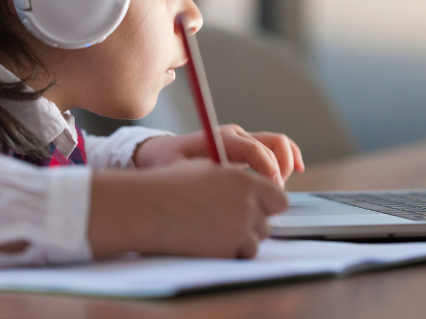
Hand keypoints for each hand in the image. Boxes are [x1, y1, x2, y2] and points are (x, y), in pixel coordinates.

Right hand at [88, 161, 288, 258]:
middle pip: (267, 223)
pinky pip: (239, 255)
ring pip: (255, 241)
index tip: (256, 210)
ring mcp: (239, 229)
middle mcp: (247, 204)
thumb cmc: (169, 186)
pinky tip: (207, 242)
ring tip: (212, 232)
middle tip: (226, 223)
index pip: (279, 199)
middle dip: (251, 225)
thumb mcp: (207, 170)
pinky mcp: (227, 250)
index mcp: (244, 180)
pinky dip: (228, 252)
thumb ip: (234, 180)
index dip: (268, 206)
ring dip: (240, 240)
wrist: (146, 207)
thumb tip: (249, 192)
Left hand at [133, 124, 304, 186]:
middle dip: (280, 170)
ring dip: (286, 164)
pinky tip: (296, 171)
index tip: (273, 188)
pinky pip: (276, 146)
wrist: (162, 152)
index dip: (267, 167)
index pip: (253, 148)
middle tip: (273, 195)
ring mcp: (243, 138)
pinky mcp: (248, 146)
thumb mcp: (176, 170)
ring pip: (278, 143)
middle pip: (272, 144)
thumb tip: (215, 188)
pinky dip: (289, 156)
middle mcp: (236, 134)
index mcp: (220, 138)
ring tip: (278, 188)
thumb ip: (197, 176)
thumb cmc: (168, 162)